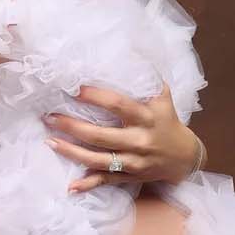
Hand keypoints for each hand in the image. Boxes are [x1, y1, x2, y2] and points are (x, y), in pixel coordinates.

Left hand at [43, 84, 203, 192]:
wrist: (185, 157)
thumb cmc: (168, 120)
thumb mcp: (162, 96)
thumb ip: (146, 76)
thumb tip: (130, 48)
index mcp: (147, 117)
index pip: (119, 106)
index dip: (96, 97)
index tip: (75, 90)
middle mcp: (139, 141)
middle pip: (101, 136)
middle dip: (73, 127)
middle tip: (51, 116)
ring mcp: (133, 162)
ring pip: (99, 160)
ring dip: (72, 153)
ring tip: (50, 141)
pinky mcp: (129, 177)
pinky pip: (106, 181)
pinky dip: (88, 185)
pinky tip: (70, 186)